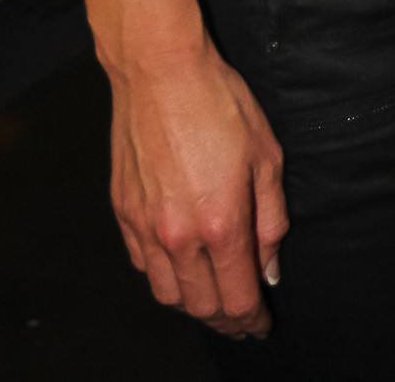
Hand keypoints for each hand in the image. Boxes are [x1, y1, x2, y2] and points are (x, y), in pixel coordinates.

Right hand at [108, 38, 287, 337]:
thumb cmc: (219, 102)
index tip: (262, 325)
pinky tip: (179, 264)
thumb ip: (271, 219)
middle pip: (202, 306)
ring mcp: (145, 227)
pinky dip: (164, 276)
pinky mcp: (123, 211)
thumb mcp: (266, 155)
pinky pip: (142, 265)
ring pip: (167, 294)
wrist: (160, 70)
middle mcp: (178, 236)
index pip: (238, 299)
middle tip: (243, 319)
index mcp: (220, 224)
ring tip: (213, 295)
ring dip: (193, 304)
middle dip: (227, 321)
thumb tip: (269, 268)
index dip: (253, 321)